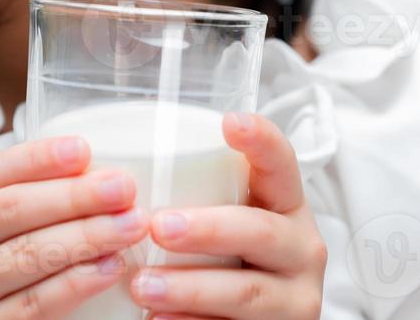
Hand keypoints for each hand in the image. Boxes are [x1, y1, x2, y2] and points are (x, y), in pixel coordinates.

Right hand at [0, 134, 149, 318]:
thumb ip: (38, 202)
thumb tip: (102, 178)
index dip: (41, 158)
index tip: (82, 149)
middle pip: (15, 209)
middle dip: (74, 195)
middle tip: (123, 188)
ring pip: (28, 255)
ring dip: (86, 236)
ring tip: (129, 225)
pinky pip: (35, 303)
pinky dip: (76, 283)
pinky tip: (109, 268)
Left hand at [128, 111, 327, 319]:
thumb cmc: (229, 259)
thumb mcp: (229, 221)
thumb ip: (199, 195)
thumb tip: (118, 168)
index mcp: (287, 205)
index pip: (282, 164)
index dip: (262, 141)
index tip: (230, 122)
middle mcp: (301, 247)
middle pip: (262, 231)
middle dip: (209, 228)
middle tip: (159, 226)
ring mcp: (296, 297)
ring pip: (247, 291)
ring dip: (191, 287)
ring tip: (142, 285)